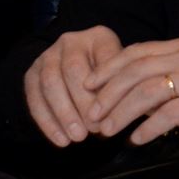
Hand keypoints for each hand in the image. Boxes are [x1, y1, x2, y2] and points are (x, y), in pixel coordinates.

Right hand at [22, 26, 124, 145]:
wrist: (84, 77)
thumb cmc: (114, 81)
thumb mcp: (128, 77)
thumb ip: (134, 90)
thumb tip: (147, 111)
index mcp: (99, 37)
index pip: (105, 58)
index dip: (107, 87)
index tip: (112, 114)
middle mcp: (71, 41)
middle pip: (73, 69)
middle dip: (83, 102)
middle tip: (95, 129)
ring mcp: (48, 56)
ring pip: (50, 82)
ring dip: (63, 113)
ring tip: (78, 137)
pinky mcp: (32, 74)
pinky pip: (34, 97)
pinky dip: (47, 121)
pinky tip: (61, 140)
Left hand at [77, 38, 178, 145]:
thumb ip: (169, 74)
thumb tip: (132, 89)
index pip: (136, 52)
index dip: (108, 68)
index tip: (87, 85)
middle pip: (135, 71)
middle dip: (107, 93)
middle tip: (91, 113)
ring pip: (147, 92)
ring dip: (122, 113)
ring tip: (107, 130)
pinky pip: (169, 114)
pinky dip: (148, 128)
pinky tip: (137, 139)